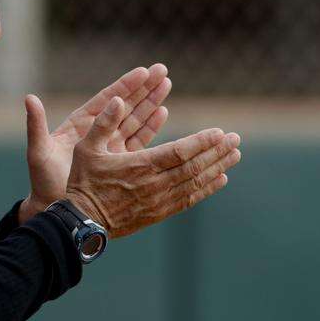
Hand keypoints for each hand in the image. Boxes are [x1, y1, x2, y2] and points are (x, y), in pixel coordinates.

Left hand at [18, 64, 170, 223]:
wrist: (53, 208)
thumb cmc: (42, 181)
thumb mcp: (38, 151)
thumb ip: (36, 125)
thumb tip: (29, 98)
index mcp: (79, 125)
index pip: (105, 100)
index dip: (124, 86)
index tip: (143, 72)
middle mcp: (96, 132)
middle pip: (124, 105)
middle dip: (143, 88)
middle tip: (162, 69)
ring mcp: (108, 146)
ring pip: (134, 119)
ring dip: (150, 103)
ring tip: (167, 84)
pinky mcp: (118, 161)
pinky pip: (138, 141)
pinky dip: (150, 127)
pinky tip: (163, 112)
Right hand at [66, 96, 241, 237]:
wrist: (82, 221)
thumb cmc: (83, 181)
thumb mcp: (86, 148)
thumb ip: (103, 123)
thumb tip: (118, 99)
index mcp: (139, 166)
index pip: (180, 152)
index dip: (202, 142)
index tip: (220, 132)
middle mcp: (154, 184)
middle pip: (194, 167)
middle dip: (217, 152)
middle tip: (237, 139)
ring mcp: (158, 201)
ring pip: (195, 183)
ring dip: (217, 168)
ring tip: (235, 155)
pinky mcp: (158, 213)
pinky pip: (188, 199)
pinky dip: (207, 188)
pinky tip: (220, 179)